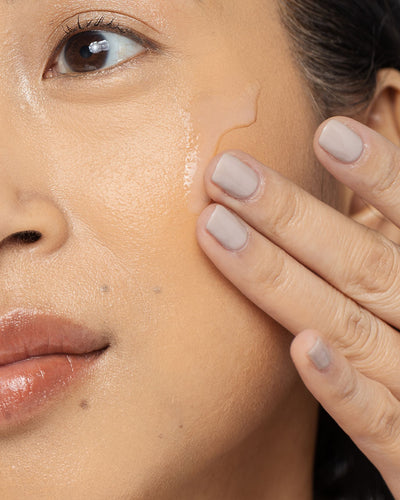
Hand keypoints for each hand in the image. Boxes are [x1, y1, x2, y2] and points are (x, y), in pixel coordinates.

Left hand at [196, 117, 399, 497]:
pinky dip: (343, 387)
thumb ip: (382, 253)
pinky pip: (379, 421)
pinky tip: (300, 348)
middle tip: (226, 172)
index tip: (328, 132)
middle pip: (364, 266)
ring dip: (283, 279)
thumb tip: (356, 203)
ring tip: (218, 229)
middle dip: (292, 217)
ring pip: (351, 329)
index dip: (380, 176)